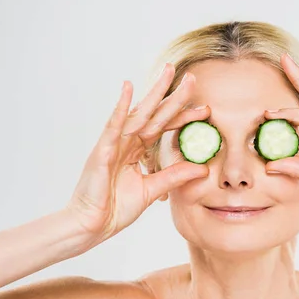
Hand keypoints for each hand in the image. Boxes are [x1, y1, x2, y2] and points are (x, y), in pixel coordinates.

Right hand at [66, 64, 209, 245]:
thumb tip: (202, 168)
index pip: (164, 129)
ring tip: (168, 72)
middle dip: (173, 96)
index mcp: (137, 151)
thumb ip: (174, 176)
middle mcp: (126, 143)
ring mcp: (114, 144)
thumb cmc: (116, 208)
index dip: (184, 118)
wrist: (93, 226)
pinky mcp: (102, 151)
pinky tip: (128, 88)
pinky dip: (121, 107)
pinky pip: (113, 125)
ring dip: (153, 93)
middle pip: (154, 114)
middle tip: (192, 77)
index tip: (205, 110)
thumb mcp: (152, 190)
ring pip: (138, 113)